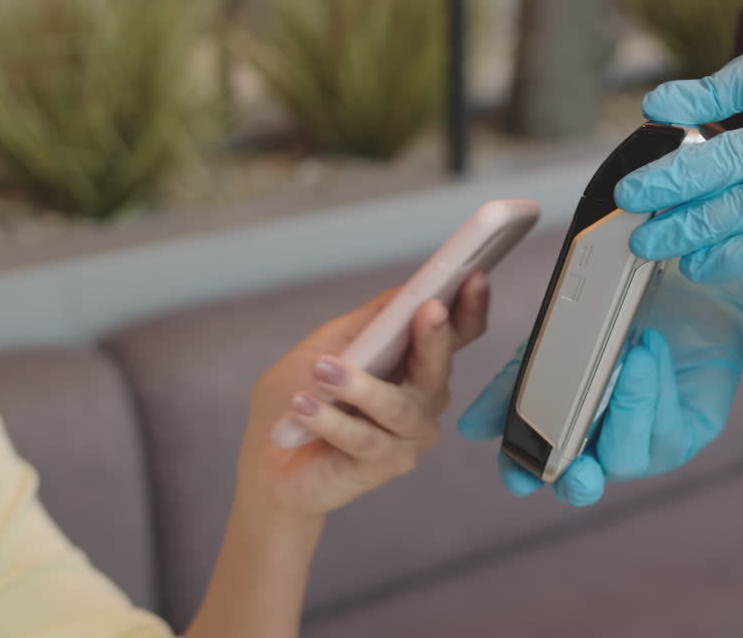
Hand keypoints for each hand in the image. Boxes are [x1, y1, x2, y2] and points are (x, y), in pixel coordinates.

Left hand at [238, 274, 489, 518]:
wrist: (267, 463)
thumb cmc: (299, 398)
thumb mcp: (330, 344)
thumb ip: (371, 321)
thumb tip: (409, 290)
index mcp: (416, 363)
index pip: (457, 333)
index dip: (470, 307)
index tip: (475, 278)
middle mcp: (423, 399)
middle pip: (439, 367)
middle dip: (436, 337)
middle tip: (429, 309)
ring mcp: (409, 434)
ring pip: (399, 407)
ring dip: (361, 386)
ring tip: (324, 371)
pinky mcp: (386, 465)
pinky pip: (365, 439)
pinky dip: (331, 420)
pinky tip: (305, 405)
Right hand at [457, 267, 742, 505]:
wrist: (682, 285)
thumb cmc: (619, 318)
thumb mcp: (556, 344)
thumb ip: (516, 384)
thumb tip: (471, 427)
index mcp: (566, 428)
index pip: (536, 466)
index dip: (524, 474)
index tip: (521, 474)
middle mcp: (602, 445)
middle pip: (582, 484)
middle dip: (577, 480)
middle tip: (580, 464)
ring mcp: (646, 443)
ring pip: (628, 457)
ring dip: (627, 410)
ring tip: (630, 358)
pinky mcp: (690, 432)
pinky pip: (668, 432)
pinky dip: (656, 392)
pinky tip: (651, 354)